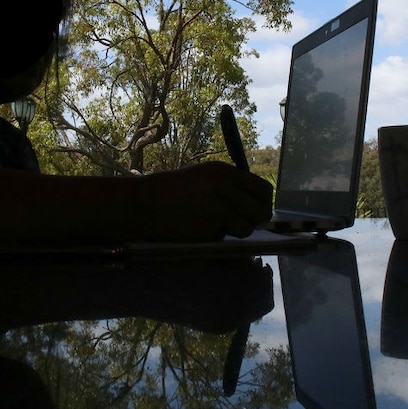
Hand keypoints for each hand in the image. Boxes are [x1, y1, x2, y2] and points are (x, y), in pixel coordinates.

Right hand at [143, 161, 272, 241]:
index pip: (263, 189)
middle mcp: (226, 186)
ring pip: (247, 227)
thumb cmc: (172, 191)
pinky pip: (225, 237)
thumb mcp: (204, 177)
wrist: (145, 203)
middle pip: (262, 210)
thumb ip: (230, 186)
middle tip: (242, 223)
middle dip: (255, 220)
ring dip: (235, 231)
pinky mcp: (209, 226)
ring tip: (215, 225)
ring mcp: (219, 207)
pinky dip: (216, 236)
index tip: (256, 211)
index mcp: (225, 171)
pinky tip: (198, 229)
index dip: (263, 203)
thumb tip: (256, 204)